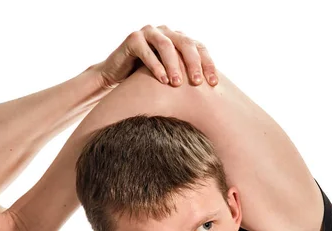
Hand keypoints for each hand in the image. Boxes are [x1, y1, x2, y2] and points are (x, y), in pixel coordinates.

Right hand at [97, 24, 217, 89]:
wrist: (117, 78)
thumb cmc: (147, 80)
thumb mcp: (170, 78)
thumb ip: (187, 78)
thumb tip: (212, 96)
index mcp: (178, 39)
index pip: (199, 48)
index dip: (208, 64)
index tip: (213, 83)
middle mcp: (166, 32)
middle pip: (185, 43)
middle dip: (193, 63)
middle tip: (197, 83)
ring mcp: (149, 33)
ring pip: (166, 45)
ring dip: (173, 65)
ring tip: (177, 84)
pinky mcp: (133, 39)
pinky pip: (146, 50)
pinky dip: (155, 65)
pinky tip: (162, 80)